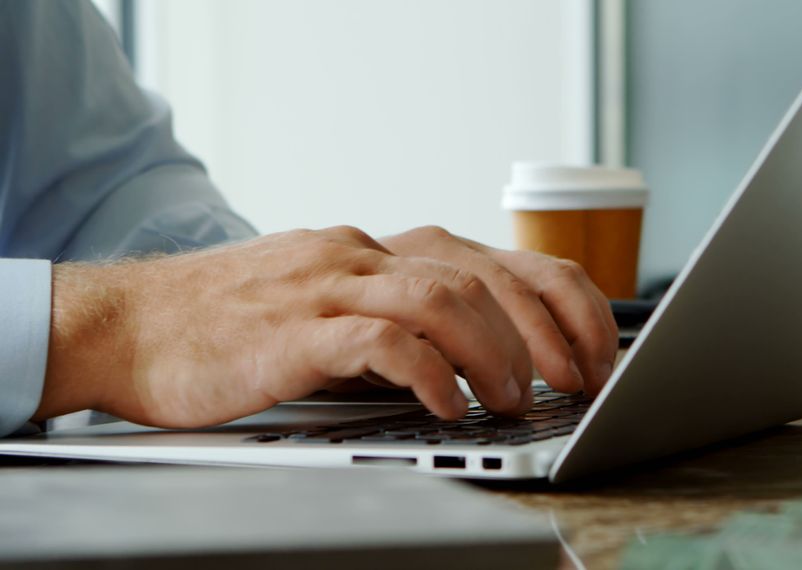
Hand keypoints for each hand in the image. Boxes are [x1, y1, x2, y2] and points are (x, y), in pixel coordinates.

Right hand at [35, 227, 547, 427]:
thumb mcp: (330, 308)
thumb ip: (395, 322)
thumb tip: (477, 363)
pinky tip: (451, 408)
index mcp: (377, 250)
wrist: (129, 324)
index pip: (494, 257)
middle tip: (577, 381)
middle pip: (483, 270)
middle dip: (547, 327)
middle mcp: (362, 255)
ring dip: (497, 351)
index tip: (595, 348)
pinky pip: (380, 342)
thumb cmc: (232, 325)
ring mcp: (327, 286)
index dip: (559, 300)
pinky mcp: (293, 330)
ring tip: (519, 398)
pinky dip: (430, 374)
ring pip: (443, 296)